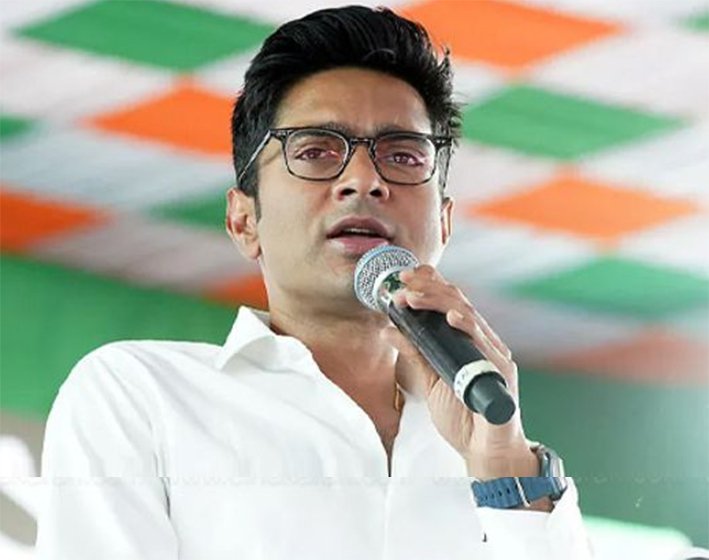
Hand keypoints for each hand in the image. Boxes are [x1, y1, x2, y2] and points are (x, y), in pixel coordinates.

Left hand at [381, 265, 538, 480]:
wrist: (485, 452)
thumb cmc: (462, 417)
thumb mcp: (430, 380)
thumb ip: (415, 354)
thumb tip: (388, 329)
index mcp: (467, 341)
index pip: (450, 302)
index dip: (430, 284)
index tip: (404, 276)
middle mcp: (483, 342)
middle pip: (458, 302)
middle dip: (429, 287)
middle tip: (402, 281)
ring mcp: (493, 355)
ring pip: (468, 316)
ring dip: (438, 302)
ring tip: (414, 296)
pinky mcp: (501, 372)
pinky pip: (485, 344)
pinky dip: (468, 328)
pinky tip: (452, 317)